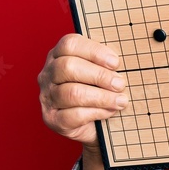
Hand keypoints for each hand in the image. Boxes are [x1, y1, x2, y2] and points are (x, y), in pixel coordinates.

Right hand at [37, 33, 126, 147]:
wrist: (96, 125)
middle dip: (99, 75)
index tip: (116, 62)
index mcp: (58, 55)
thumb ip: (107, 63)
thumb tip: (121, 61)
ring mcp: (47, 97)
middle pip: (68, 66)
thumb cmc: (100, 91)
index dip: (94, 51)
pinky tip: (110, 111)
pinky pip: (74, 114)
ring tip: (121, 100)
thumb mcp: (103, 72)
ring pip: (72, 93)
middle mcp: (48, 74)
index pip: (70, 44)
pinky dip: (97, 112)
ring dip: (102, 96)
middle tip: (120, 84)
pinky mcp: (52, 119)